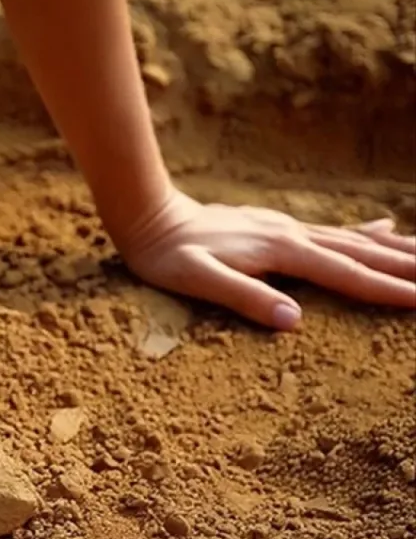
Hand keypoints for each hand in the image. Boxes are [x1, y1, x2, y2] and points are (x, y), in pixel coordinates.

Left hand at [113, 188, 415, 329]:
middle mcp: (293, 235)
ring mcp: (288, 229)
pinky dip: (367, 234)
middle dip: (408, 267)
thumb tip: (292, 320)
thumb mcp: (196, 280)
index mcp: (282, 251)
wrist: (149, 217)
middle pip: (363, 253)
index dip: (385, 289)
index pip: (345, 274)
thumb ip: (243, 296)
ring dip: (398, 250)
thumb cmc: (167, 257)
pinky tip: (388, 228)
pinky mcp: (279, 229)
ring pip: (356, 241)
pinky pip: (335, 233)